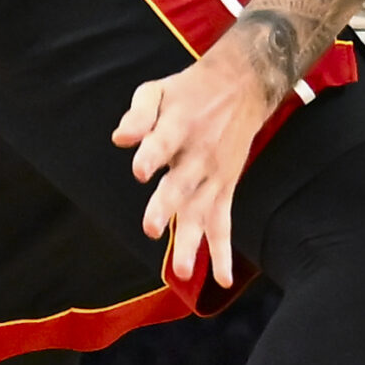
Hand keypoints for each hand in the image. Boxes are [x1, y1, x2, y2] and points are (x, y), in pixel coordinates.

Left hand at [111, 45, 275, 285]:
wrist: (244, 85)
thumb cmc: (189, 91)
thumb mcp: (158, 89)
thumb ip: (139, 114)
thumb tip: (119, 139)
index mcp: (180, 124)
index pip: (164, 141)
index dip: (152, 155)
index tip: (141, 170)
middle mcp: (198, 154)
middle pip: (181, 183)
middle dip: (166, 206)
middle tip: (151, 229)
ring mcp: (214, 175)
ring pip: (201, 211)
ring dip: (192, 241)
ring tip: (181, 271)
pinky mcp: (224, 188)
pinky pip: (224, 223)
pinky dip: (223, 251)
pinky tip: (220, 279)